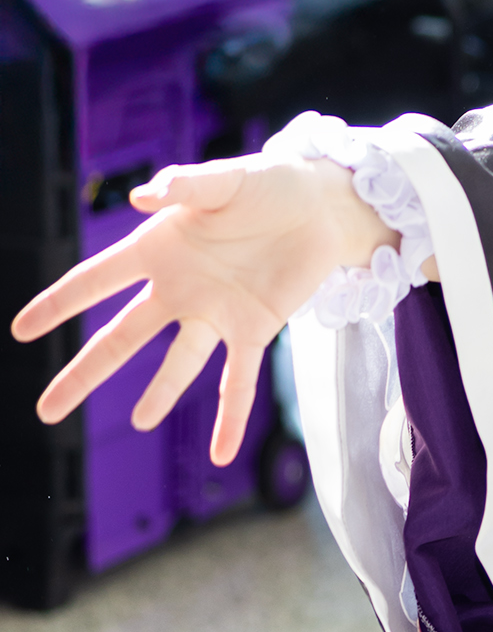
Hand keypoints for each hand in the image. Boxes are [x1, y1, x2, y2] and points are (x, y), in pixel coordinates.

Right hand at [8, 155, 393, 468]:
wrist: (322, 205)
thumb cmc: (268, 184)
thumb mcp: (226, 178)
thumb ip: (184, 186)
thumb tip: (143, 195)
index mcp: (158, 248)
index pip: (95, 281)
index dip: (58, 303)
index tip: (21, 330)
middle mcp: (179, 288)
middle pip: (121, 338)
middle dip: (84, 373)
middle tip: (47, 410)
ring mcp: (215, 313)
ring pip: (177, 364)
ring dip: (160, 394)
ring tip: (141, 422)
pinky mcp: (254, 329)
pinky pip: (238, 381)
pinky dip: (231, 416)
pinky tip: (220, 453)